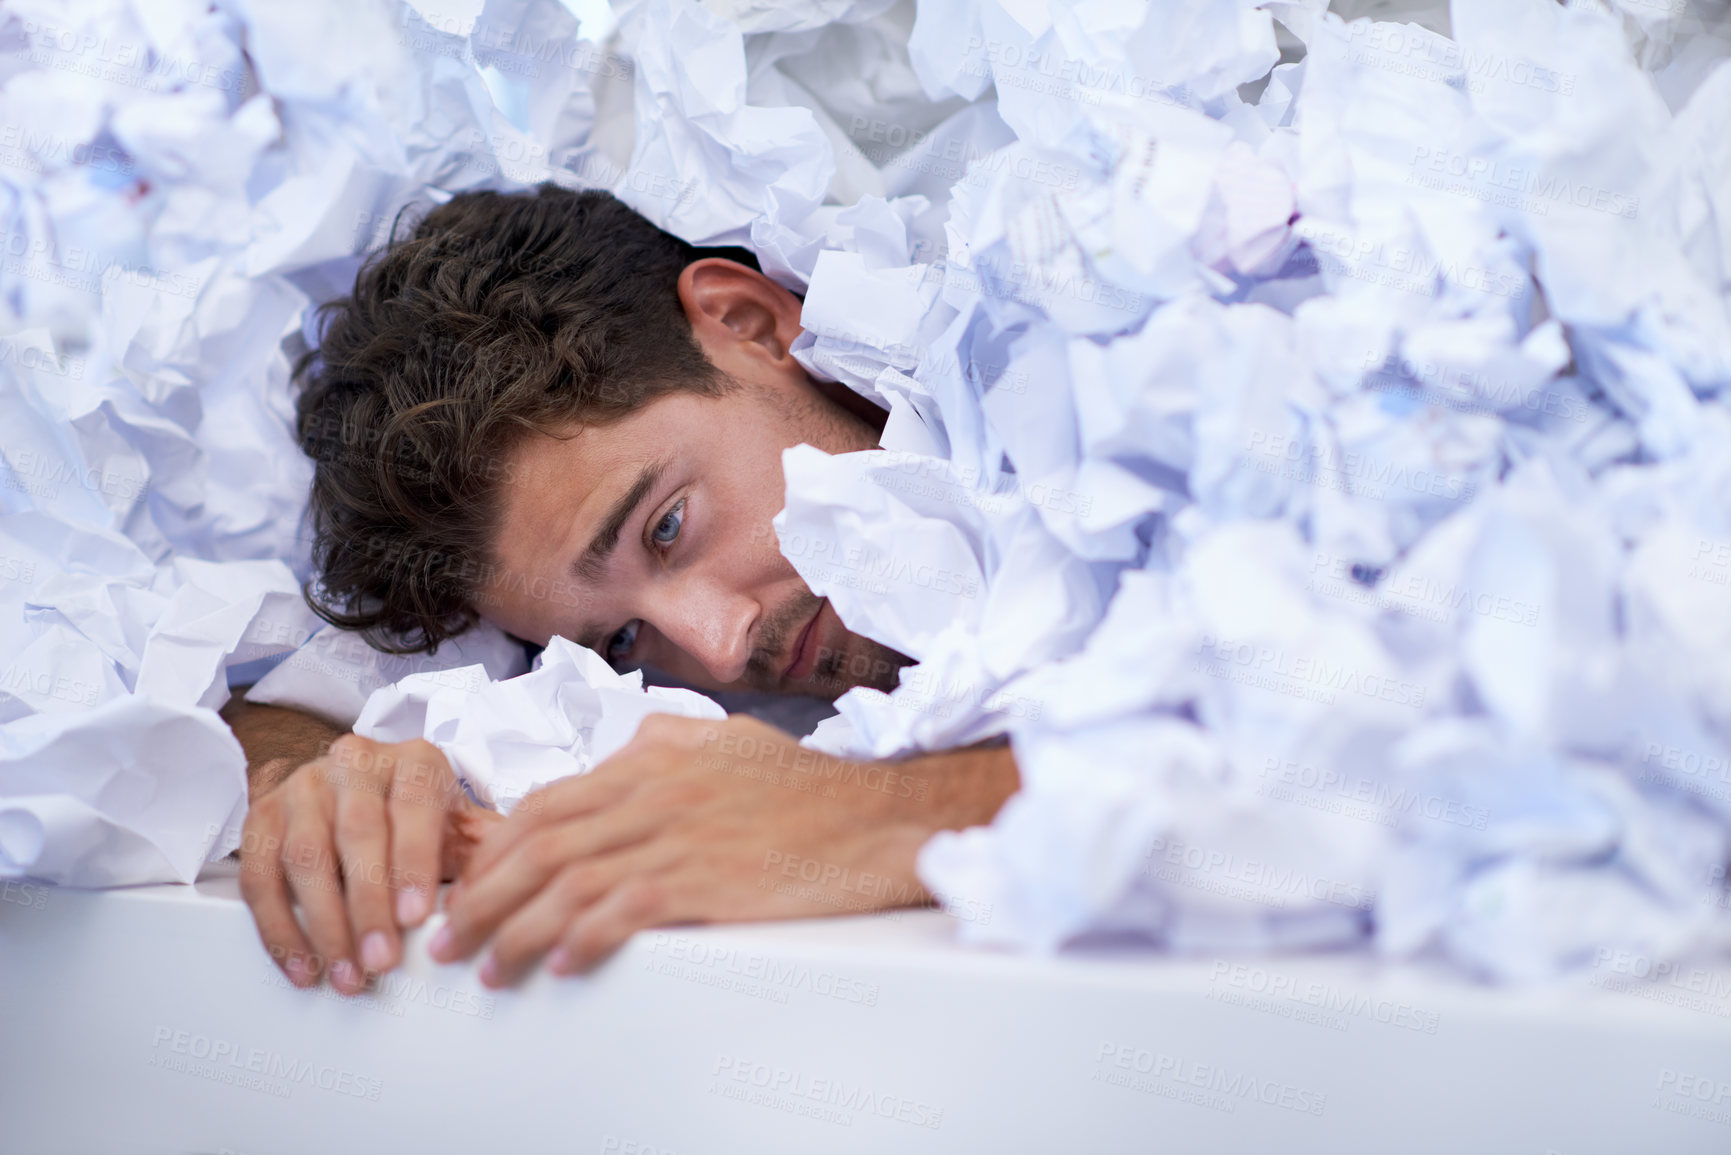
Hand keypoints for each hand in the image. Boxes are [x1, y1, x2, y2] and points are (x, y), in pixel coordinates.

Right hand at [238, 734, 499, 993]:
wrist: (362, 789)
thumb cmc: (421, 817)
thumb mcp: (461, 825)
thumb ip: (489, 854)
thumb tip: (518, 889)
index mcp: (414, 760)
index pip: (413, 805)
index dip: (413, 862)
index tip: (416, 917)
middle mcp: (355, 762)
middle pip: (356, 832)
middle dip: (368, 904)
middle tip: (381, 961)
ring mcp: (303, 786)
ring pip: (304, 855)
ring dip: (323, 924)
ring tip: (346, 974)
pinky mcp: (262, 815)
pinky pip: (260, 875)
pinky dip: (278, 928)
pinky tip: (304, 965)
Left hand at [432, 713, 966, 986]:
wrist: (876, 817)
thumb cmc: (808, 788)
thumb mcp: (729, 741)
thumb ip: (668, 743)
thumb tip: (624, 752)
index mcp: (652, 760)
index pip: (547, 802)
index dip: (495, 849)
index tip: (466, 885)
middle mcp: (653, 794)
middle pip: (540, 845)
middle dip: (481, 896)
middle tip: (447, 939)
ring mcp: (677, 836)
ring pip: (568, 883)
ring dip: (515, 931)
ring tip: (486, 969)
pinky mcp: (706, 879)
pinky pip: (624, 912)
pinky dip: (583, 940)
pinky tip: (560, 964)